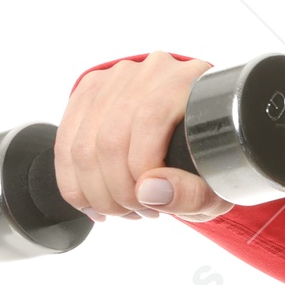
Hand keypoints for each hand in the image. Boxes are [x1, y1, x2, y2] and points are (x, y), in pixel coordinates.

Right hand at [54, 49, 230, 222]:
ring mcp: (116, 78)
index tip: (153, 203)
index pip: (149, 118)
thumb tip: (148, 190)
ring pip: (82, 144)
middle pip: (110, 137)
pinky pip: (65, 142)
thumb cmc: (214, 164)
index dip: (142, 168)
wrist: (203, 142)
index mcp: (190, 84)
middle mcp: (151, 71)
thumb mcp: (220, 188)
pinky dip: (73, 182)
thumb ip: (193, 194)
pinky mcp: (90, 92)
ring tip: (122, 210)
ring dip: (95, 191)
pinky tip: (94, 202)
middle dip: (117, 191)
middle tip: (137, 212)